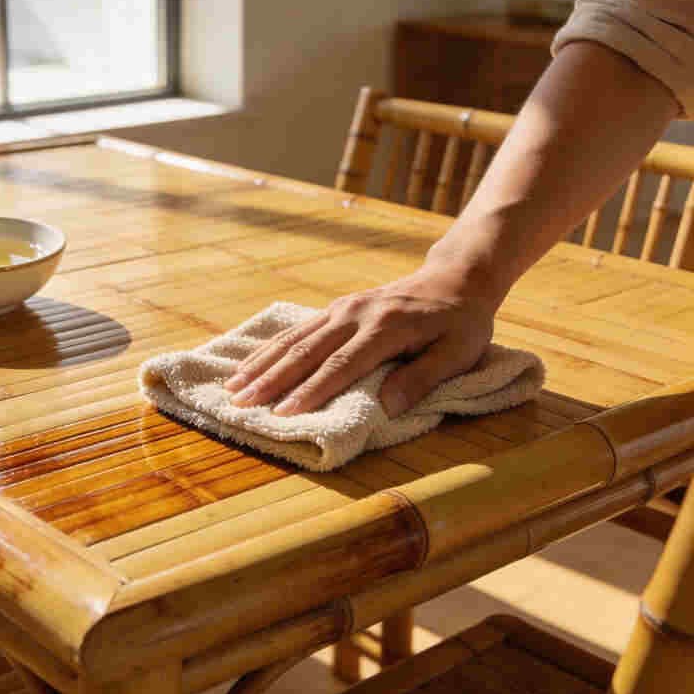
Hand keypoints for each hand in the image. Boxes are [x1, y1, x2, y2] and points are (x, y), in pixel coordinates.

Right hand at [223, 264, 500, 417]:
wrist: (453, 279)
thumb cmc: (461, 323)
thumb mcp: (459, 353)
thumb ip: (424, 378)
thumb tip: (387, 406)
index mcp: (385, 327)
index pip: (342, 364)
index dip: (313, 390)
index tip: (286, 413)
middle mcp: (355, 314)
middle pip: (307, 350)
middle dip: (272, 379)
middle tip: (243, 404)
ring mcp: (341, 309)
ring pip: (294, 338)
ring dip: (262, 363)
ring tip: (233, 387)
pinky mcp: (335, 309)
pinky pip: (296, 329)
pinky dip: (269, 348)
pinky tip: (248, 364)